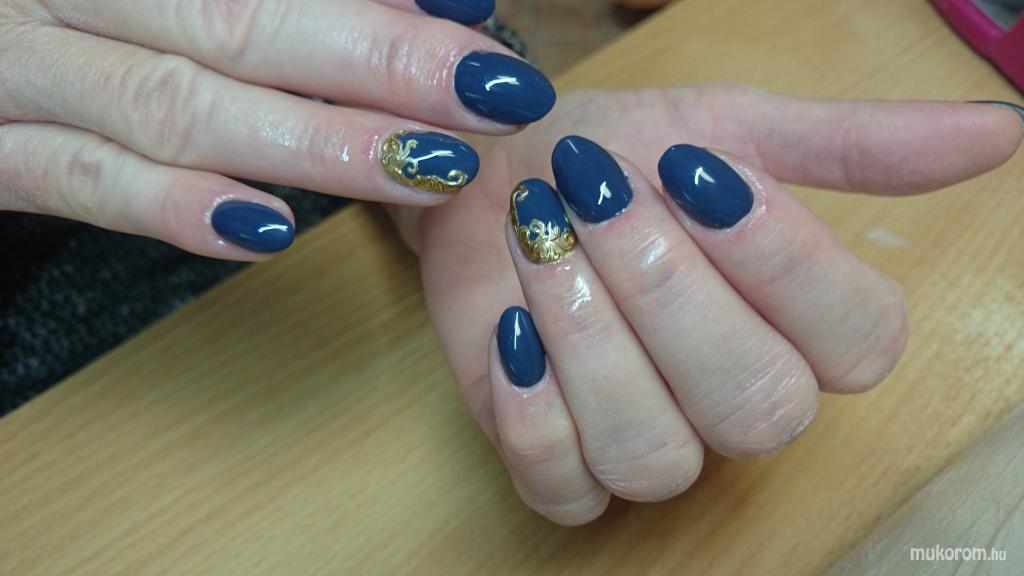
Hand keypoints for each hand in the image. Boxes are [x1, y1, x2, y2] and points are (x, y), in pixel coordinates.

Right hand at [0, 0, 552, 257]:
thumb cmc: (97, 16)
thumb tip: (434, 3)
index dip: (378, 13)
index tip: (479, 34)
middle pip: (236, 25)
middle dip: (376, 64)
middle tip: (489, 101)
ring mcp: (19, 70)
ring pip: (174, 108)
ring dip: (311, 145)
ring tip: (427, 170)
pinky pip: (79, 184)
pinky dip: (173, 208)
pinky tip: (268, 231)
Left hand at [401, 86, 1021, 524]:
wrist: (500, 174)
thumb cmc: (616, 156)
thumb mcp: (728, 128)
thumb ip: (849, 147)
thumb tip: (998, 132)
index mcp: (802, 326)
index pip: (857, 343)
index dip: (784, 262)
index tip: (701, 172)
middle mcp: (736, 400)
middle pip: (757, 407)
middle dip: (667, 291)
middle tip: (599, 194)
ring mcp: (650, 444)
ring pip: (656, 456)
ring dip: (589, 336)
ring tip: (541, 238)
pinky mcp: (561, 467)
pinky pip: (566, 490)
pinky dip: (532, 412)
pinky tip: (509, 325)